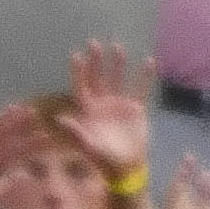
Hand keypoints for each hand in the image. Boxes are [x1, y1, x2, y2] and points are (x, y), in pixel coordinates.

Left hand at [62, 40, 153, 182]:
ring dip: (118, 64)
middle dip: (96, 62)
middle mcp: (102, 104)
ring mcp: (119, 104)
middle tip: (94, 43)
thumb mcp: (89, 147)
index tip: (75, 56)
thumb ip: (76, 133)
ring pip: (118, 79)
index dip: (78, 73)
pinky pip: (141, 89)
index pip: (81, 88)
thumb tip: (60, 119)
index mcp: (88, 112)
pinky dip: (145, 77)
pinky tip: (148, 61)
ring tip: (118, 46)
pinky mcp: (137, 107)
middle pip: (97, 78)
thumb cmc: (104, 159)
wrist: (126, 165)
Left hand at [164, 155, 209, 208]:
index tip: (181, 172)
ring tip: (200, 166)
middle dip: (185, 174)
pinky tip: (209, 177)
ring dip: (196, 179)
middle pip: (182, 189)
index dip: (178, 184)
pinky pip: (205, 199)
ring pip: (193, 192)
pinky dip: (207, 189)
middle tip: (188, 157)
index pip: (175, 197)